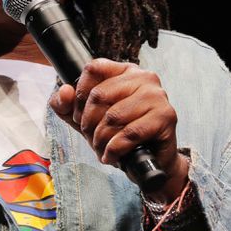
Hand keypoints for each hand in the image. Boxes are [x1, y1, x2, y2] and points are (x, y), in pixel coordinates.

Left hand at [49, 58, 189, 196]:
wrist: (149, 162)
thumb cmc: (118, 135)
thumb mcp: (85, 119)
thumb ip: (66, 105)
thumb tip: (64, 91)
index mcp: (125, 71)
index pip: (93, 68)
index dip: (80, 95)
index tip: (81, 115)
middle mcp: (144, 77)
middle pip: (99, 94)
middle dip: (88, 123)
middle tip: (91, 138)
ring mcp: (157, 95)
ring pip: (113, 116)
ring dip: (100, 139)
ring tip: (102, 149)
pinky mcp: (166, 116)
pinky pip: (129, 133)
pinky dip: (115, 149)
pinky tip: (112, 156)